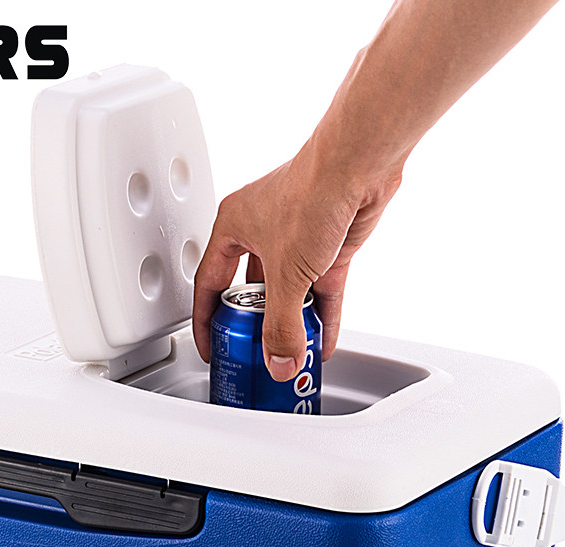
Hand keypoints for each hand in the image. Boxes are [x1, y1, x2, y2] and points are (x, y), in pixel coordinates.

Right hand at [192, 135, 402, 380]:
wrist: (358, 166)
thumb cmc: (312, 193)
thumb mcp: (286, 274)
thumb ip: (281, 325)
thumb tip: (279, 362)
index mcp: (232, 227)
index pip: (209, 284)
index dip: (206, 319)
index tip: (210, 345)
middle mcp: (261, 232)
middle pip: (252, 293)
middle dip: (256, 327)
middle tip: (254, 354)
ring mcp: (295, 239)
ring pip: (289, 293)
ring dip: (292, 324)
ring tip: (291, 353)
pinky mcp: (328, 246)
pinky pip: (320, 292)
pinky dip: (320, 317)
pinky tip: (319, 340)